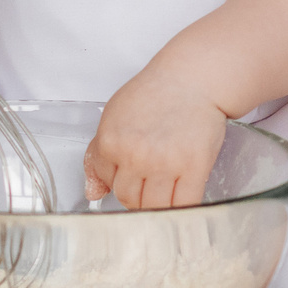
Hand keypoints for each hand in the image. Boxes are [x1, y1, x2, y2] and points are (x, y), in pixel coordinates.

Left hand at [85, 69, 227, 208]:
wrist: (192, 79)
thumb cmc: (155, 94)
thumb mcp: (114, 117)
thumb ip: (98, 156)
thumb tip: (93, 192)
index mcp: (111, 142)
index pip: (107, 183)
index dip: (120, 181)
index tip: (132, 175)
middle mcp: (135, 155)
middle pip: (128, 200)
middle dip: (138, 195)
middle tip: (150, 180)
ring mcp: (165, 164)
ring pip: (153, 207)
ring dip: (159, 204)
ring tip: (166, 187)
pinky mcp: (194, 168)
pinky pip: (184, 205)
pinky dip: (183, 208)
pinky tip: (183, 195)